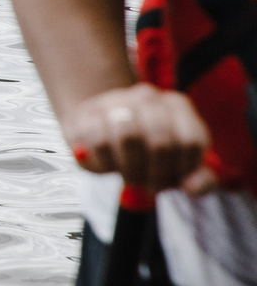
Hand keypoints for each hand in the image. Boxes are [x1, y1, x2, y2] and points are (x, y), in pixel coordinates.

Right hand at [69, 83, 213, 193]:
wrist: (99, 125)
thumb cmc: (147, 150)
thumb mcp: (180, 164)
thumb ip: (200, 180)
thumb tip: (191, 188)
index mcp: (177, 106)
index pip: (191, 142)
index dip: (183, 170)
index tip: (175, 182)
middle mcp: (147, 97)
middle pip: (160, 143)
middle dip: (156, 175)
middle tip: (149, 186)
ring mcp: (114, 100)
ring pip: (128, 137)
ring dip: (130, 170)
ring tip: (129, 176)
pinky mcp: (86, 112)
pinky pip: (98, 143)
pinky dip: (105, 164)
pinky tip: (108, 166)